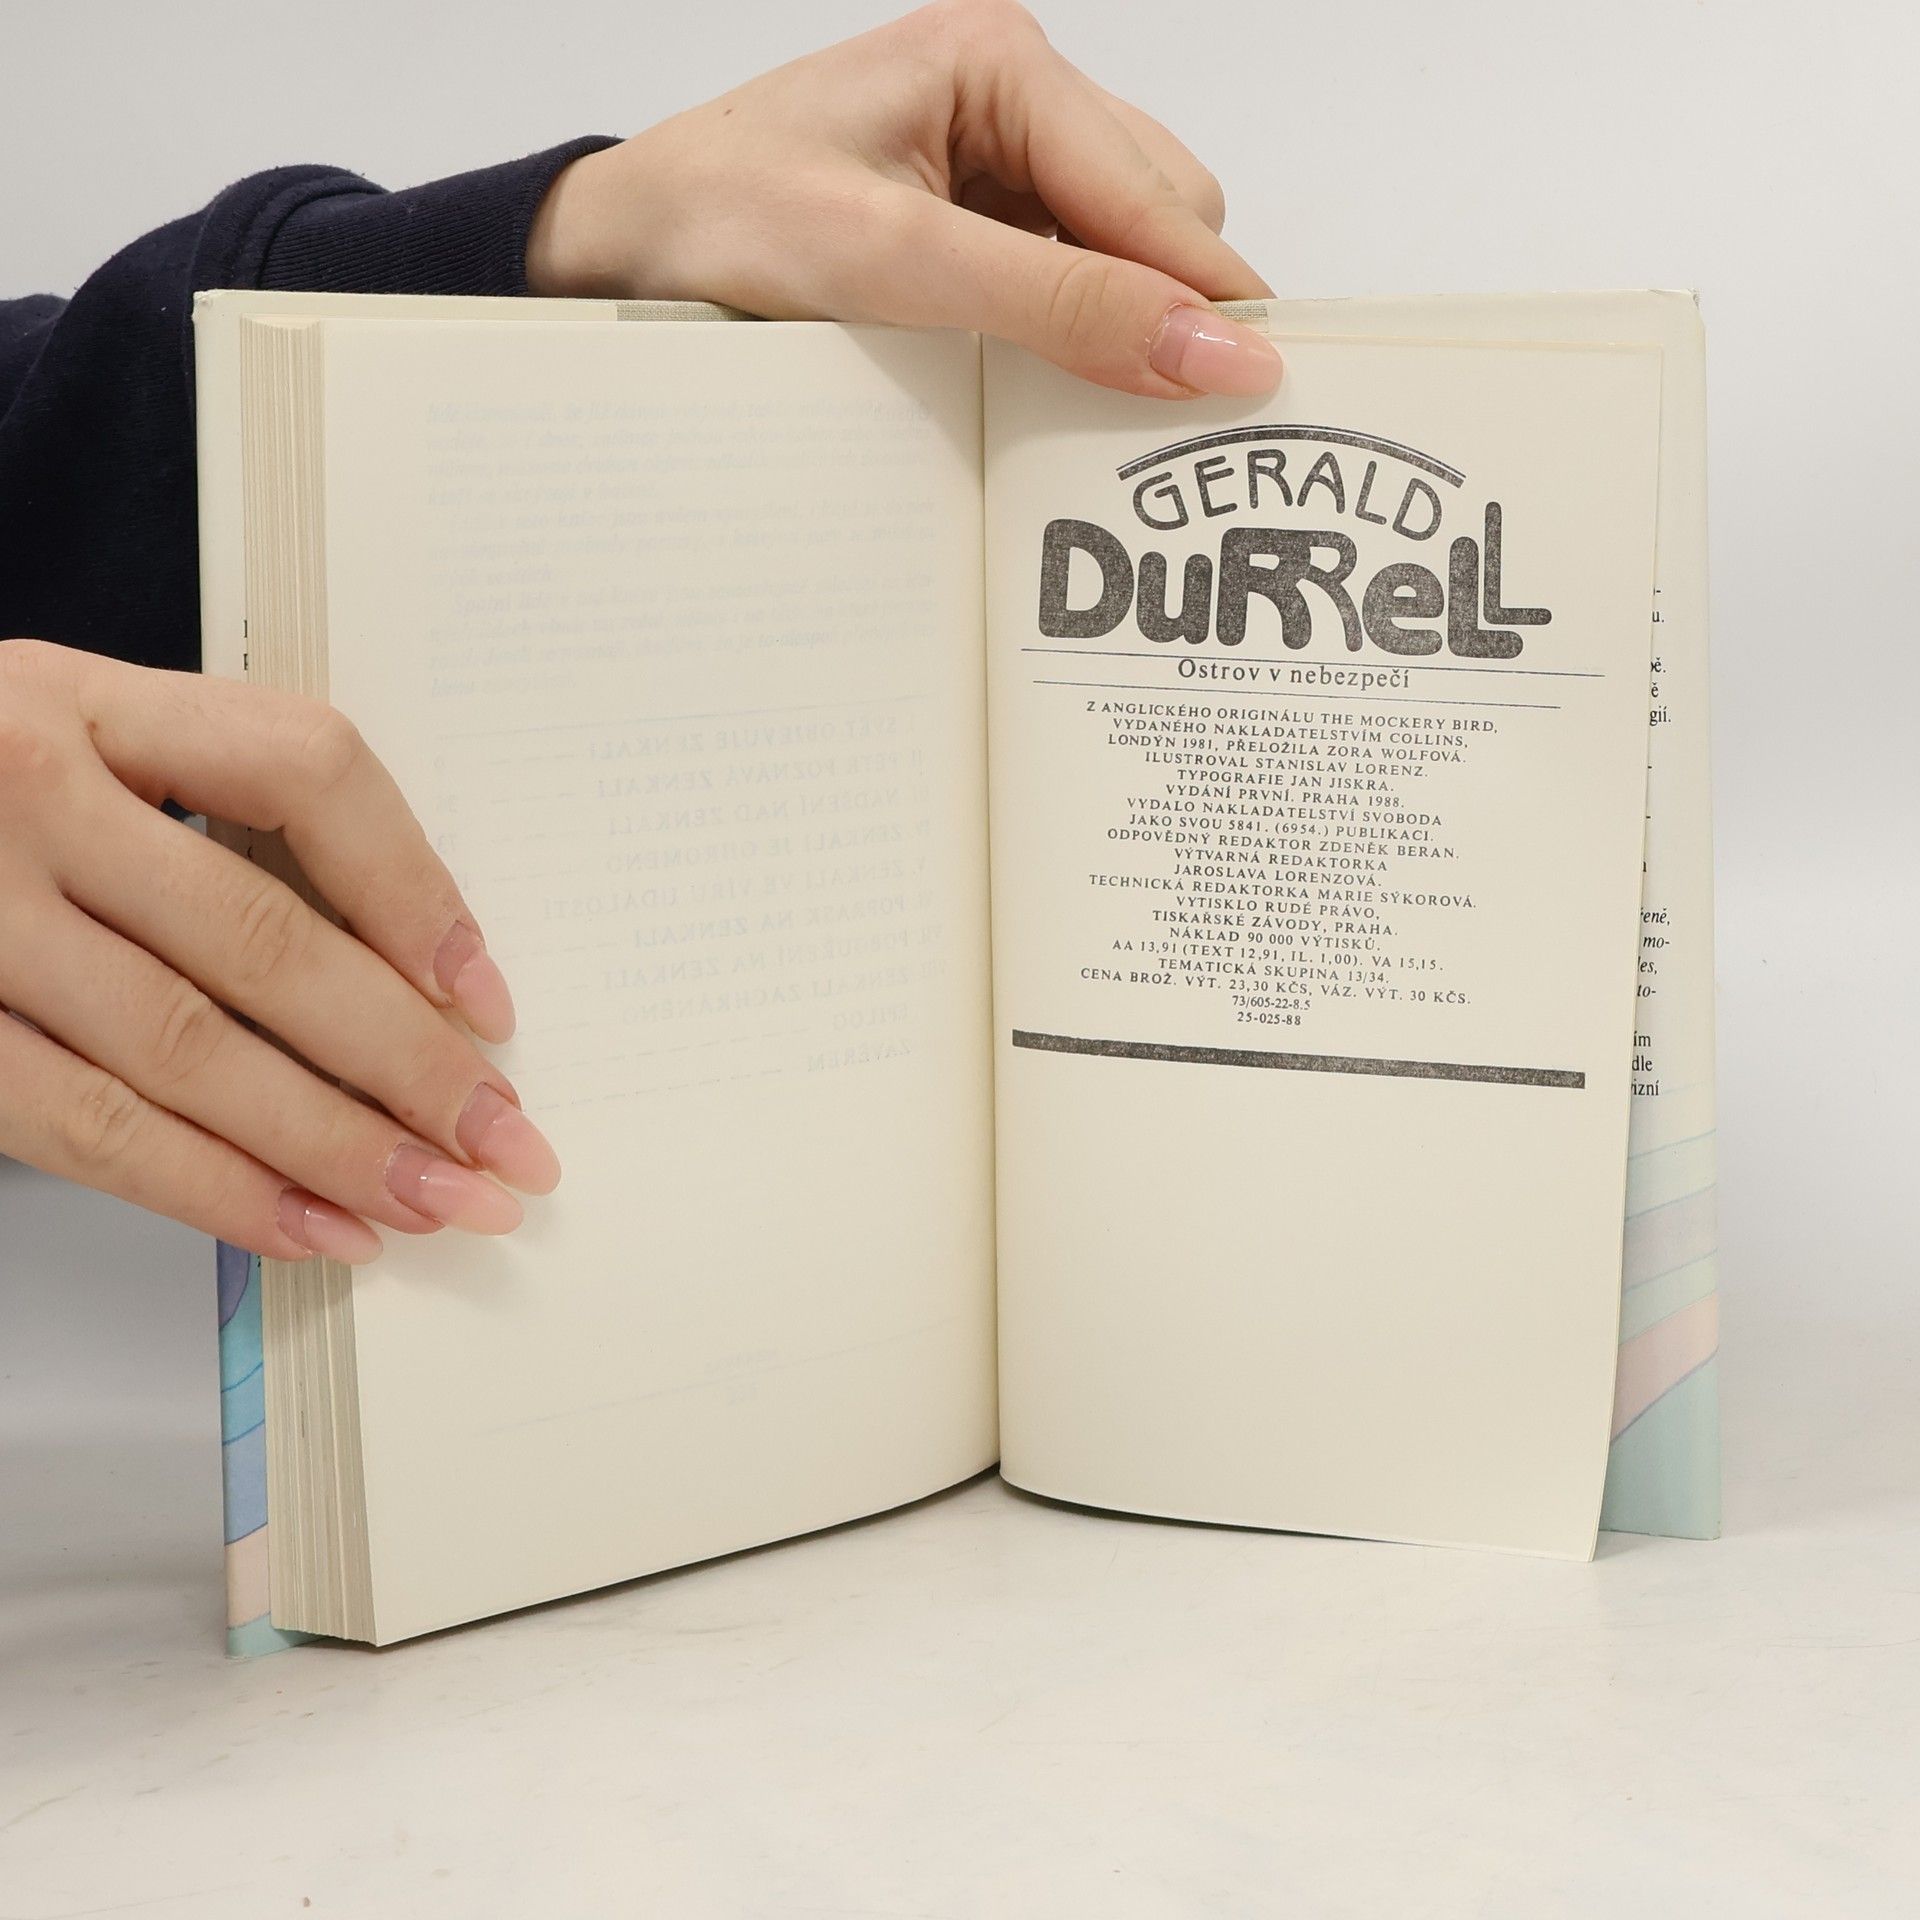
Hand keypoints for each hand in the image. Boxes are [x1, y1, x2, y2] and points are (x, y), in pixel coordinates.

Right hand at [0, 641, 558, 1264]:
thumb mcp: (68, 741)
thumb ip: (206, 816)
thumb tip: (411, 974)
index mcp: (86, 701)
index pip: (304, 770)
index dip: (417, 892)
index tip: (494, 1005)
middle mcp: (19, 787)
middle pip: (264, 935)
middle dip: (409, 1062)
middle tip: (509, 1147)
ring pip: (183, 1046)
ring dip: (331, 1146)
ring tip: (440, 1206)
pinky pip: (83, 1124)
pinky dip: (210, 1189)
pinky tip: (308, 1228)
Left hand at [527, 0, 1281, 398]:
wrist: (614, 250)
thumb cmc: (720, 221)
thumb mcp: (897, 264)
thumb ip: (1059, 303)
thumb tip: (1209, 351)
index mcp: (1003, 66)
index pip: (1157, 190)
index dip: (1207, 294)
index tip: (1262, 389)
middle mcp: (1011, 99)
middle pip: (1158, 215)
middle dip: (1165, 309)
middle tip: (1168, 419)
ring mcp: (990, 160)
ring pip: (1121, 250)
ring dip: (1119, 326)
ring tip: (1095, 405)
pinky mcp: (965, 221)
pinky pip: (1063, 278)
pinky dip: (1070, 335)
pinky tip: (1044, 382)